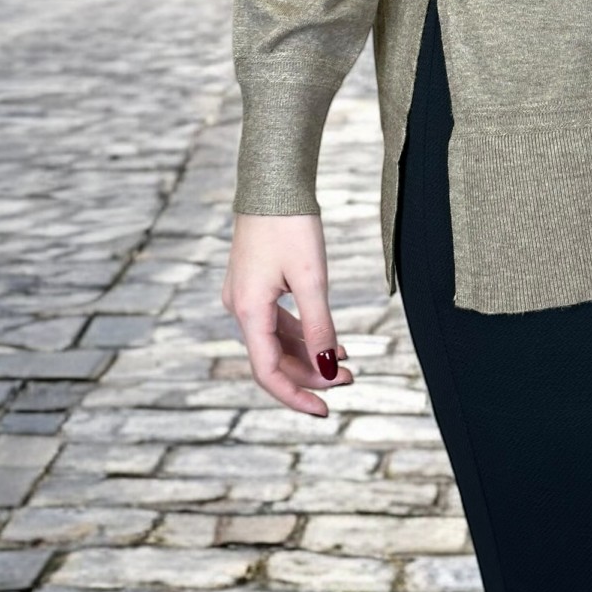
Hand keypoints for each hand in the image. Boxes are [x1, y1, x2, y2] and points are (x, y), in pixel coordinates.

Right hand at [222, 213, 353, 414]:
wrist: (273, 181)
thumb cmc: (291, 224)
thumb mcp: (312, 277)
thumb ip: (319, 326)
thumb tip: (331, 367)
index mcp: (247, 310)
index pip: (268, 372)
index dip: (296, 396)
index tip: (325, 411)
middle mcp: (239, 307)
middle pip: (274, 358)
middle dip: (312, 373)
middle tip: (353, 379)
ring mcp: (244, 295)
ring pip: (277, 340)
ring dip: (310, 355)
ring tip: (349, 362)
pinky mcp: (254, 283)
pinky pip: (276, 321)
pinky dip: (302, 334)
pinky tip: (330, 339)